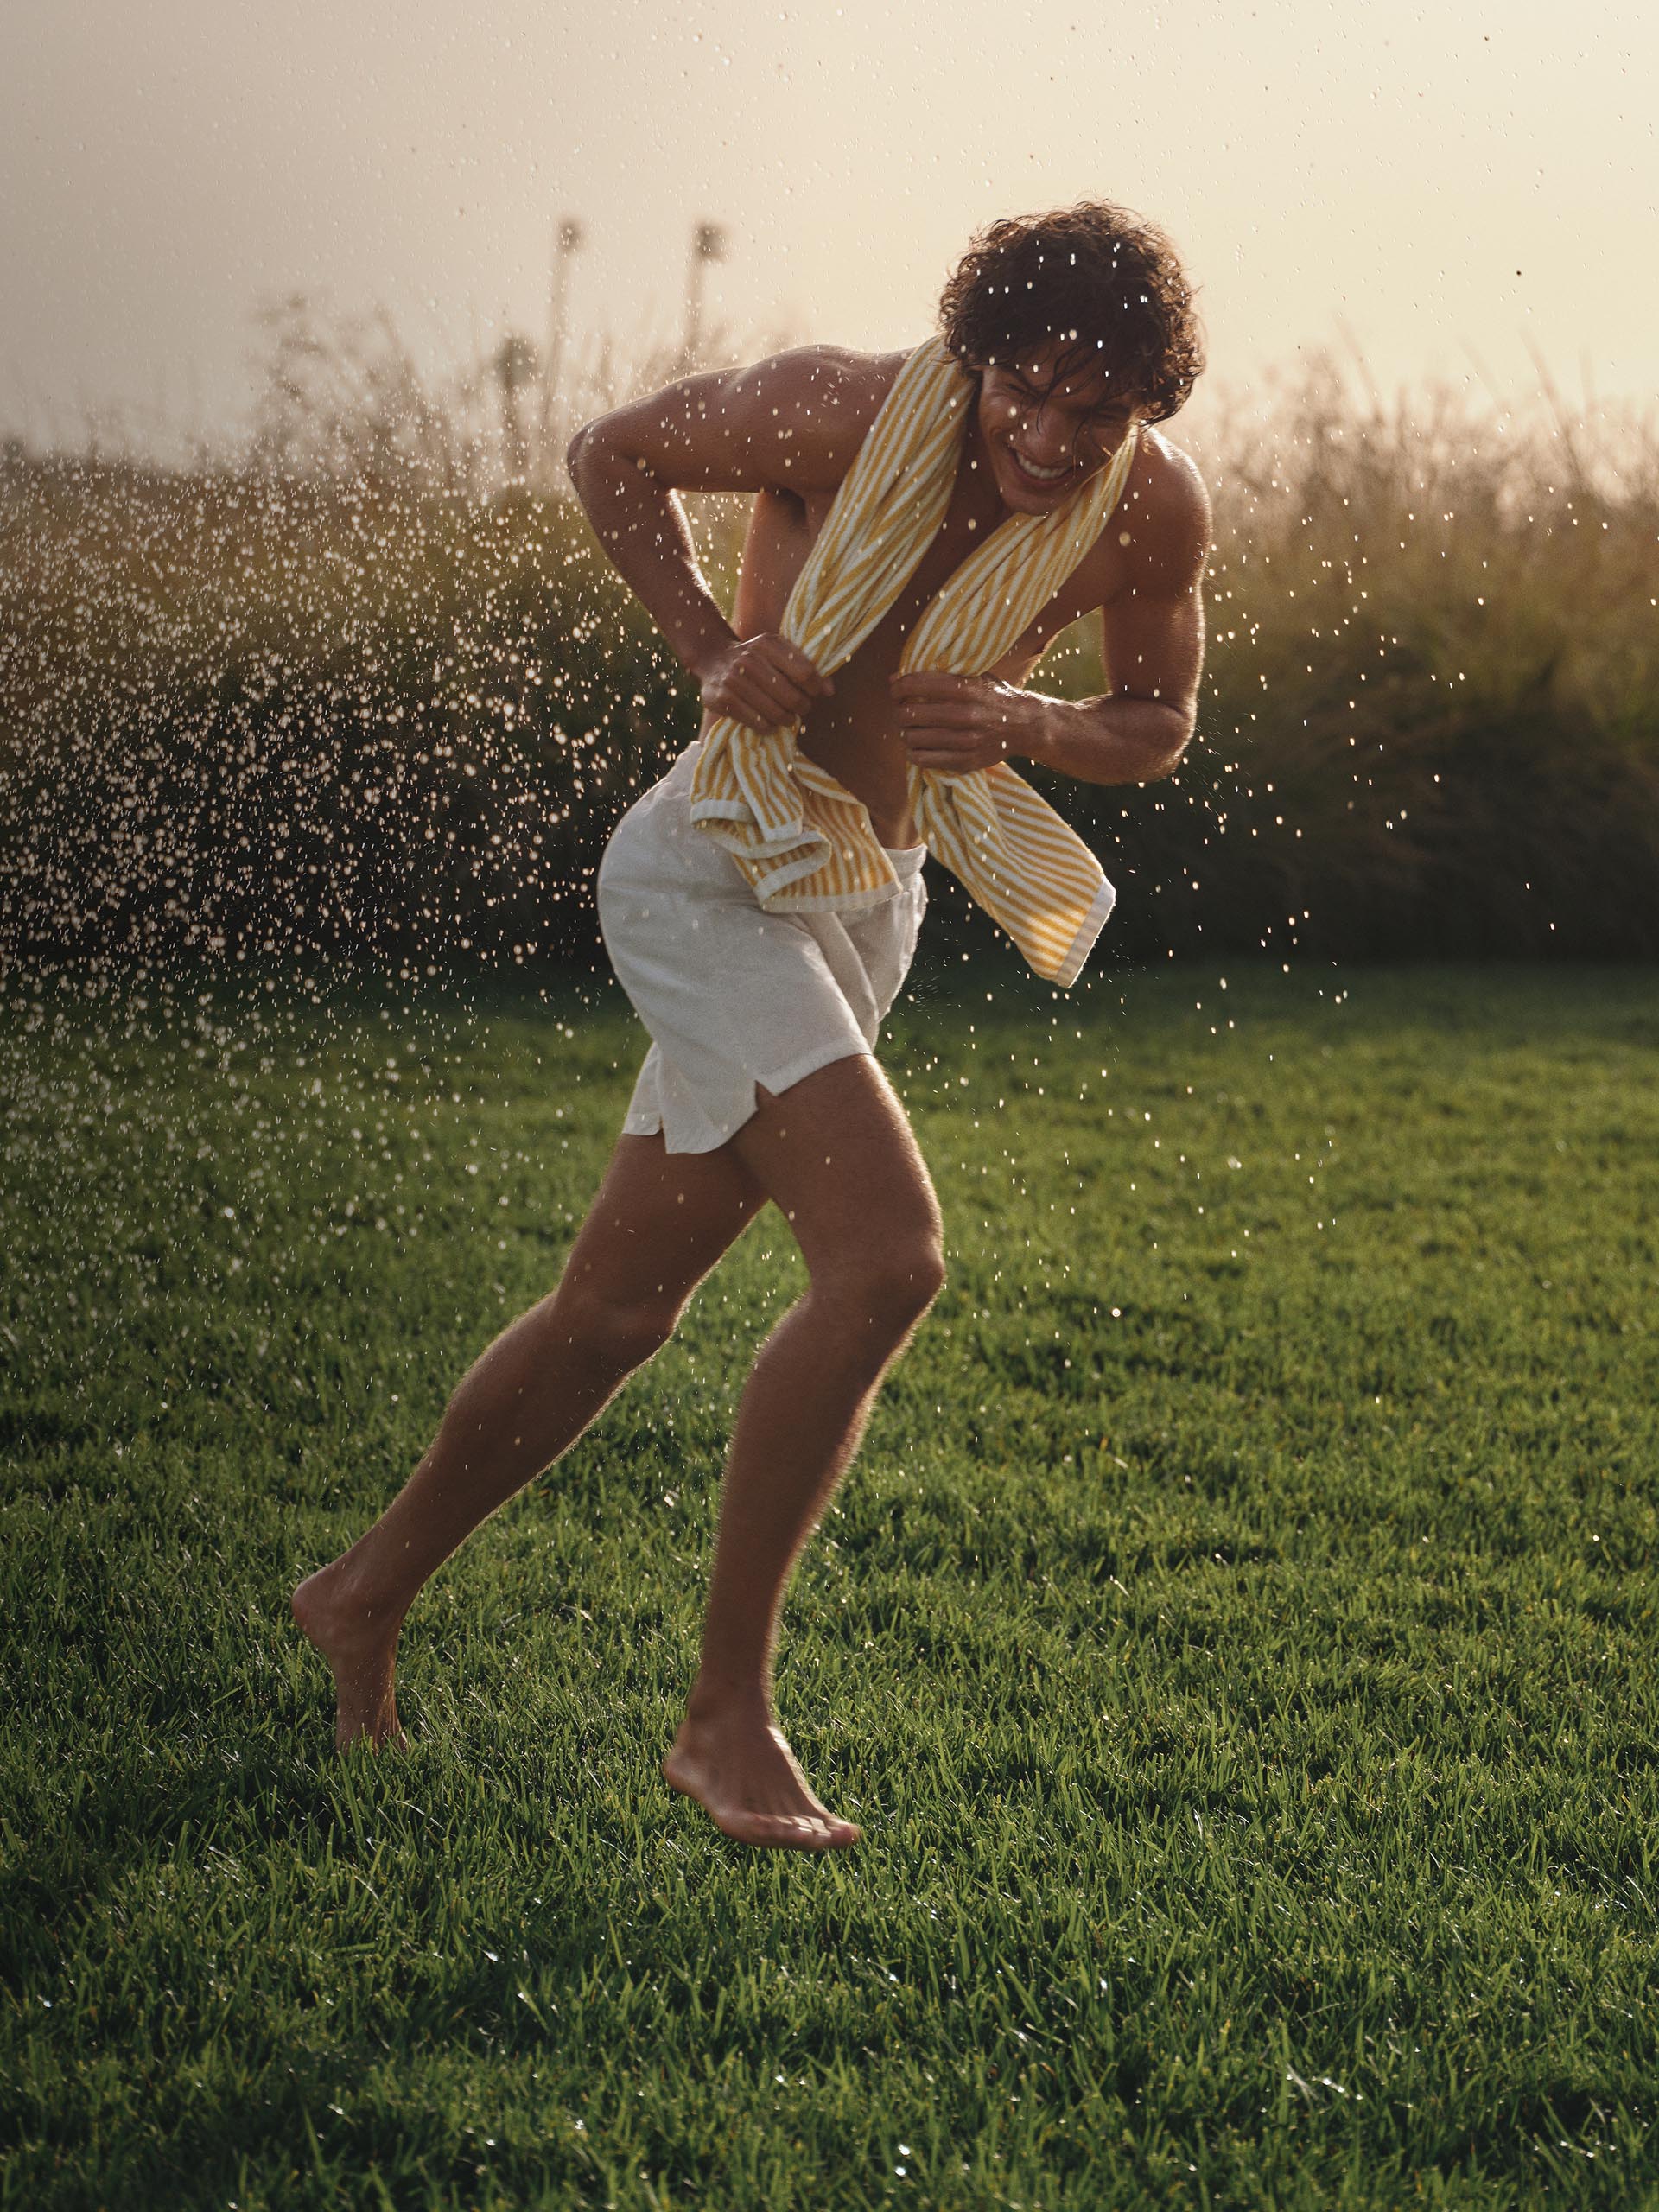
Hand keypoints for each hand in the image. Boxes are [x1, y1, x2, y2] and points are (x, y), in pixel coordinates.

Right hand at [697, 632, 832, 735]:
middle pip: (792, 697)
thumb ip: (806, 667)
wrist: (713, 658)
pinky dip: (768, 727)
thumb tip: (829, 691)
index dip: (815, 687)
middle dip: (802, 707)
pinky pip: (757, 723)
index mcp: (767, 644)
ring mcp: (734, 680)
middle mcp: (749, 659)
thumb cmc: (755, 657)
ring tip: (786, 717)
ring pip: (775, 713)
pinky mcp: (722, 699)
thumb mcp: (779, 652)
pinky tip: (768, 723)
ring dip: (786, 720)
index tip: (813, 693)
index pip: (804, 672)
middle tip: (800, 709)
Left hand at [890, 671, 1045, 774]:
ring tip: (908, 730)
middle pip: (911, 714)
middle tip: (901, 712)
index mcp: (966, 688)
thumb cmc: (994, 696)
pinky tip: (915, 747)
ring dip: (904, 733)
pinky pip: (925, 759)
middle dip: (899, 712)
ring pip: (914, 738)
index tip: (895, 690)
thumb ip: (938, 675)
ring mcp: (966, 740)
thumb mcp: (974, 676)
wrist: (1026, 725)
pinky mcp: (966, 761)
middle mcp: (965, 714)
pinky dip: (913, 753)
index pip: (917, 685)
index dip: (898, 687)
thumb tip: (894, 677)